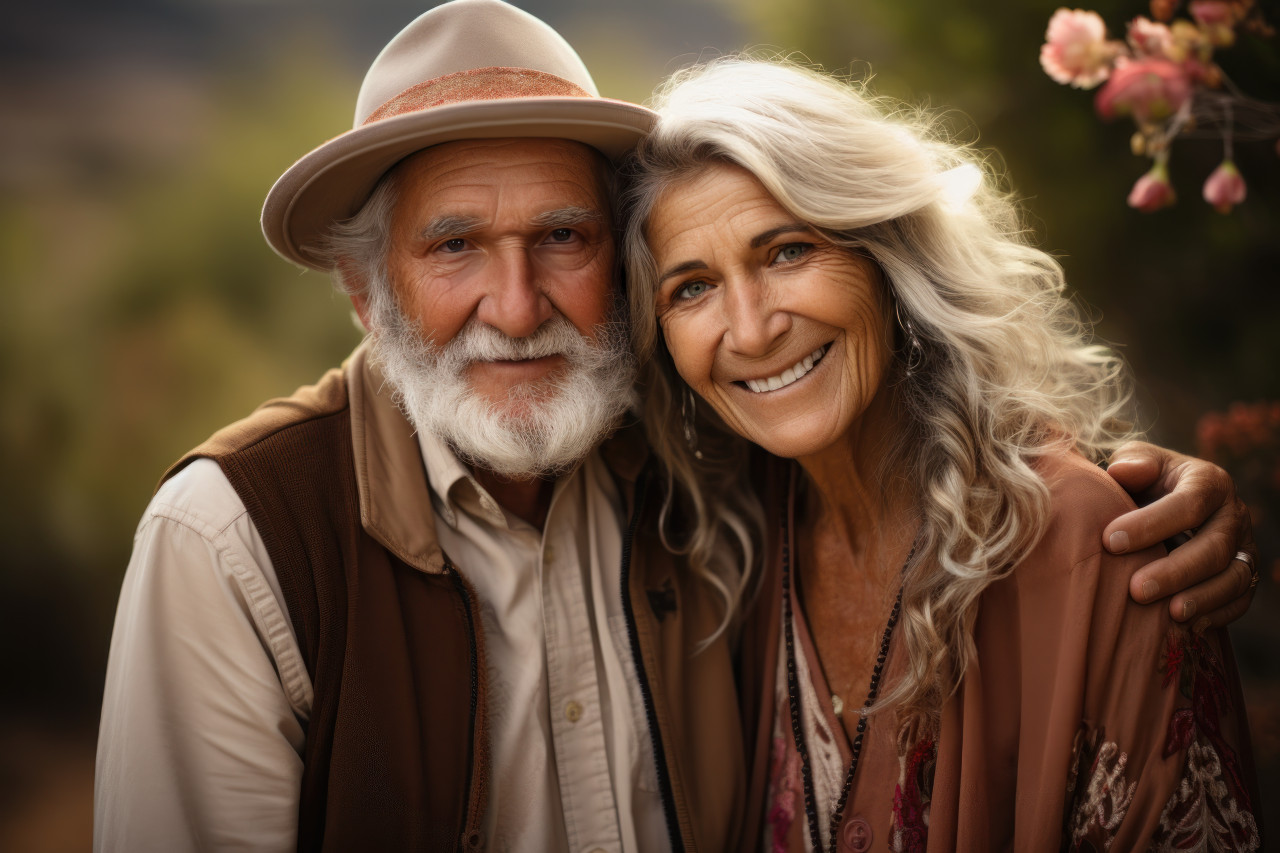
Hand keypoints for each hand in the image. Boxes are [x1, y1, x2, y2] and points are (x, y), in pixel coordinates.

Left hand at [1102, 440, 1256, 628]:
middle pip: (1213, 547)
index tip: (1110, 541)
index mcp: (1209, 482)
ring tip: (1169, 614)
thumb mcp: (1136, 462)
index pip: (1188, 503)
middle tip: (1136, 590)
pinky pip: (1240, 600)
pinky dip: (1217, 614)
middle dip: (1175, 571)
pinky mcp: (1244, 576)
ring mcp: (1243, 548)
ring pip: (1233, 577)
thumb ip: (1132, 462)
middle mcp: (1233, 515)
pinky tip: (1187, 625)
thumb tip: (1123, 470)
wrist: (1163, 504)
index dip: (1151, 523)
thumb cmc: (1144, 482)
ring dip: (1201, 598)